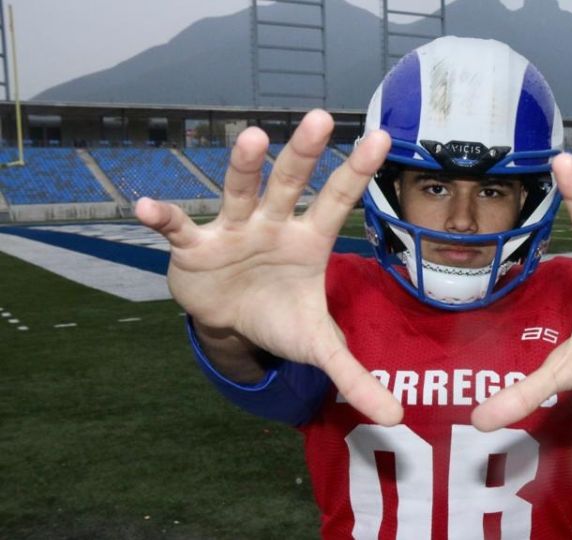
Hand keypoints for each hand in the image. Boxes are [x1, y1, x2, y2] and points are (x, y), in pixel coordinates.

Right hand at [136, 110, 402, 425]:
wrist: (231, 321)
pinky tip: (147, 207)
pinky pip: (179, 229)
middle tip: (319, 117)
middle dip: (303, 153)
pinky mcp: (194, 246)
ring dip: (242, 168)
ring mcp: (233, 231)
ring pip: (238, 192)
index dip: (357, 173)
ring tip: (250, 138)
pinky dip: (165, 218)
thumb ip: (356, 375)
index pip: (338, 202)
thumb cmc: (280, 317)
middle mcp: (273, 225)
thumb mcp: (318, 346)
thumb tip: (397, 417)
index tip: (380, 138)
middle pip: (290, 184)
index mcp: (309, 241)